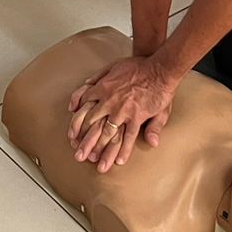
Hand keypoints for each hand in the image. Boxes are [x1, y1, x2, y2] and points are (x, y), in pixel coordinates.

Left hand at [66, 56, 178, 171]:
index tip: (73, 136)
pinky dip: (124, 149)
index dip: (77, 124)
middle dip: (85, 142)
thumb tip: (85, 87)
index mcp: (102, 89)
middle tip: (79, 156)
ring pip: (108, 134)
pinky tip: (119, 160)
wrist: (158, 68)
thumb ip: (97, 77)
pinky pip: (129, 136)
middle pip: (92, 125)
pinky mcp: (137, 116)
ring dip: (102, 151)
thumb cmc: (137, 66)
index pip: (84, 109)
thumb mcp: (113, 66)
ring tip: (98, 165)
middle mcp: (109, 102)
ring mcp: (122, 111)